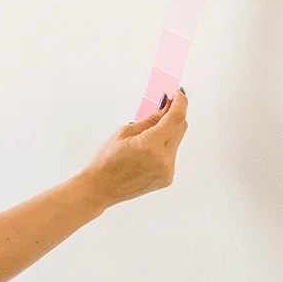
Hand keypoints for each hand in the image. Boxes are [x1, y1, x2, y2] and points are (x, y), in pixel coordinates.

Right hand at [80, 88, 188, 207]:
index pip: (176, 118)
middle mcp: (163, 159)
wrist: (100, 188)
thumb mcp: (124, 132)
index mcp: (150, 145)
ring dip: (168, 133)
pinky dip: (164, 148)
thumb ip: (150, 119)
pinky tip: (146, 153)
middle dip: (173, 116)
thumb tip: (166, 106)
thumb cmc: (107, 160)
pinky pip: (172, 155)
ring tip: (146, 137)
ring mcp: (167, 171)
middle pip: (181, 128)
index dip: (181, 102)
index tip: (179, 93)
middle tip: (163, 108)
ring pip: (177, 141)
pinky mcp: (167, 178)